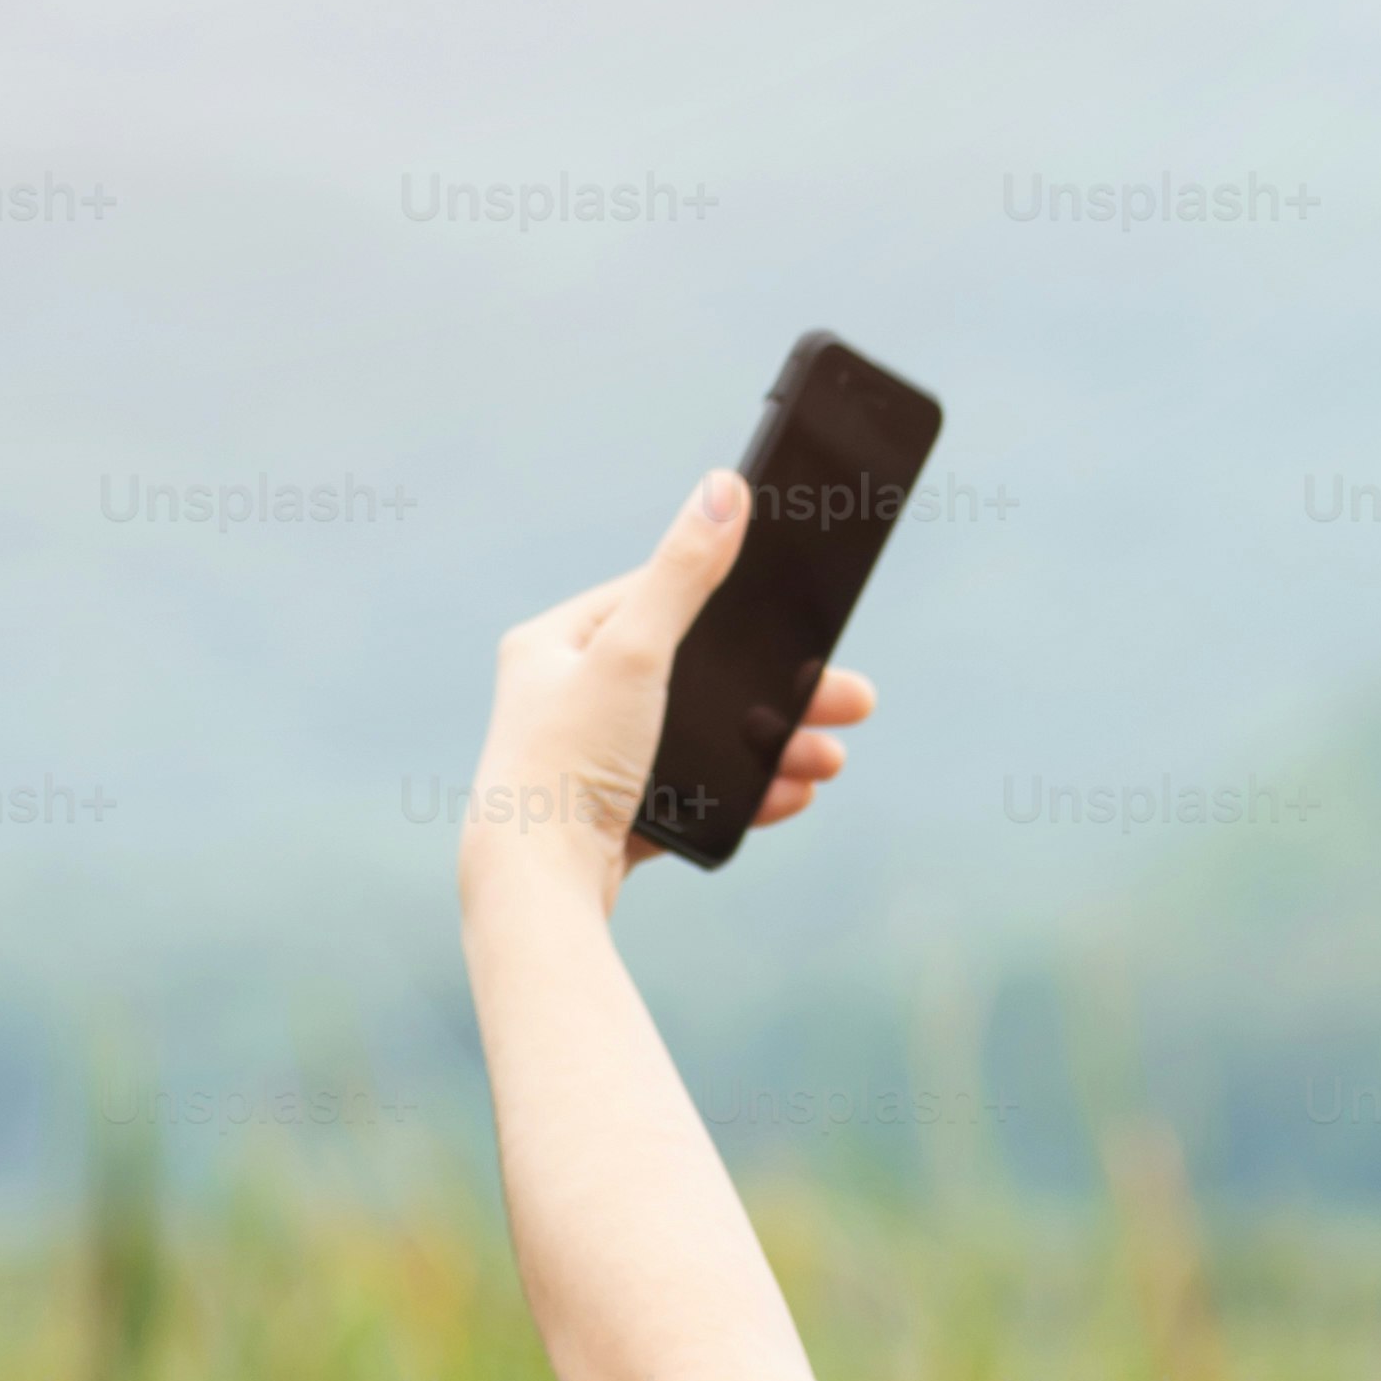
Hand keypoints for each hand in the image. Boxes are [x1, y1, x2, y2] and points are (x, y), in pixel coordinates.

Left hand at [464, 468, 877, 914]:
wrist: (536, 891)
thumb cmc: (568, 764)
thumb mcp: (634, 652)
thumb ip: (684, 573)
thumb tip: (723, 490)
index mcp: (554, 645)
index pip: (654, 598)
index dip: (730, 604)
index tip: (791, 615)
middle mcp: (566, 698)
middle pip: (695, 676)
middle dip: (776, 692)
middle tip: (844, 698)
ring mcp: (591, 760)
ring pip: (702, 738)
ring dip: (774, 744)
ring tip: (829, 758)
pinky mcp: (613, 816)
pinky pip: (694, 792)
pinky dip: (743, 792)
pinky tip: (791, 795)